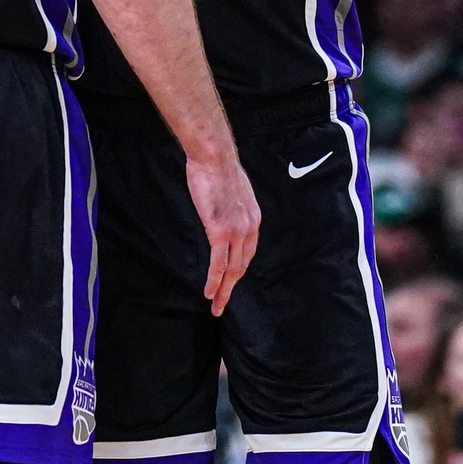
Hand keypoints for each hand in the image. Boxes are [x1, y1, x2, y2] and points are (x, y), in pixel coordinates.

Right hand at [185, 153, 260, 315]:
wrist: (215, 157)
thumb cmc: (218, 167)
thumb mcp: (232, 190)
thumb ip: (231, 205)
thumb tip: (223, 208)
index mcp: (253, 218)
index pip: (248, 251)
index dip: (239, 269)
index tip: (230, 281)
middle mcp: (249, 228)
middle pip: (242, 266)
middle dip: (232, 287)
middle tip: (222, 303)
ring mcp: (236, 231)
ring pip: (231, 269)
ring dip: (223, 290)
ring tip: (216, 306)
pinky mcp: (220, 232)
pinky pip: (218, 263)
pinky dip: (214, 280)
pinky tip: (209, 292)